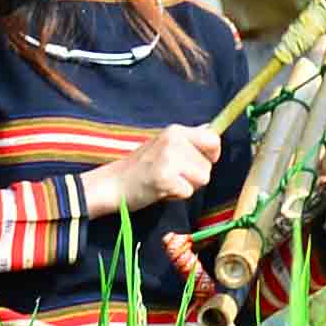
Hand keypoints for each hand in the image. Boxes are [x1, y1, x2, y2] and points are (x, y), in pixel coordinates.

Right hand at [86, 124, 223, 215]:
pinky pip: (188, 192)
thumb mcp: (164, 143)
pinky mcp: (164, 178)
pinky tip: (160, 189)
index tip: (197, 163)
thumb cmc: (141, 167)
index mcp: (175, 130)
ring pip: (202, 179)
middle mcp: (174, 140)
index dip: (212, 155)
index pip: (213, 140)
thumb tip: (212, 129)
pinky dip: (176, 196)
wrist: (112, 183)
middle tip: (172, 175)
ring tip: (167, 181)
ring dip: (187, 186)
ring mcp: (169, 158)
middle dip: (195, 176)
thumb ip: (188, 138)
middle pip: (208, 165)